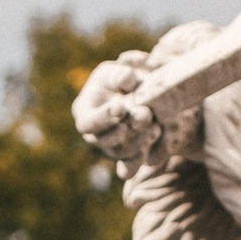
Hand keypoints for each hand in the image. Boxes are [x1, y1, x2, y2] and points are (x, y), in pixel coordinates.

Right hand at [72, 46, 196, 168]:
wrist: (142, 94)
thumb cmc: (124, 78)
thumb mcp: (120, 71)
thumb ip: (121, 74)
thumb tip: (126, 80)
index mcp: (84, 111)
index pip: (87, 122)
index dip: (103, 117)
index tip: (121, 107)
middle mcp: (94, 134)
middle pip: (104, 140)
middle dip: (126, 128)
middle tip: (145, 115)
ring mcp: (109, 147)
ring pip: (120, 152)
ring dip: (138, 141)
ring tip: (156, 126)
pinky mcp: (126, 157)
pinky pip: (129, 168)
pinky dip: (139, 160)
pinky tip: (152, 148)